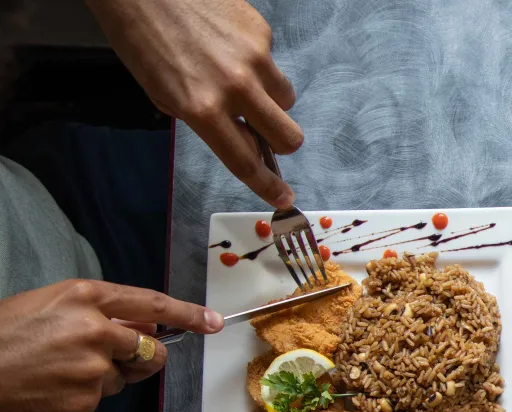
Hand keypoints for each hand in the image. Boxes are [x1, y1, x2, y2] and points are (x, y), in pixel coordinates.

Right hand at [0, 281, 222, 411]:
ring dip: (103, 379)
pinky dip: (81, 398)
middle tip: (106, 360)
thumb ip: (96, 313)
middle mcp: (96, 329)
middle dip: (141, 359)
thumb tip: (142, 326)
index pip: (150, 303)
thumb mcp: (46, 307)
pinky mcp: (86, 398)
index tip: (212, 321)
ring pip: (124, 378)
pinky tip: (50, 389)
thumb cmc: (0, 337)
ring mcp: (93, 366)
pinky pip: (100, 399)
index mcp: (83, 296)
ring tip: (57, 371)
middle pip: (150, 350)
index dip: (186, 314)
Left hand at [85, 0, 301, 206]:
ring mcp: (254, 57)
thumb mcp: (161, 91)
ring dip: (270, 100)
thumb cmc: (141, 37)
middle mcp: (235, 87)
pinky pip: (272, 61)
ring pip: (286, 99)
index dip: (267, 186)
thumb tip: (236, 134)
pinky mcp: (261, 32)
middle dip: (280, 142)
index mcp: (202, 108)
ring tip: (240, 79)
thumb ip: (202, 119)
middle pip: (287, 137)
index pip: (246, 161)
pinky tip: (227, 44)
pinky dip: (256, 61)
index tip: (283, 198)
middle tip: (264, 133)